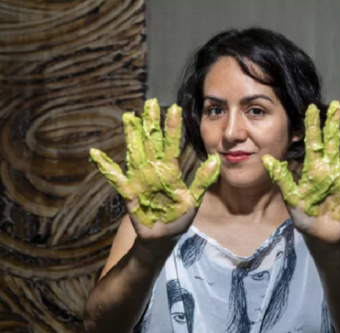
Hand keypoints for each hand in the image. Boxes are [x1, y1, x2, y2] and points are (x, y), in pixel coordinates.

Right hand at [89, 99, 220, 243]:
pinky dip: (105, 166)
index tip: (173, 108)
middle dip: (151, 123)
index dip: (172, 127)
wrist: (163, 238)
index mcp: (170, 170)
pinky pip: (114, 177)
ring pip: (135, 151)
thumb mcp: (193, 199)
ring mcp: (139, 178)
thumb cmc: (178, 217)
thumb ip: (202, 180)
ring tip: (128, 116)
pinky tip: (95, 154)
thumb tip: (216, 160)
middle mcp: (154, 169)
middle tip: (150, 102)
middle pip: (151, 141)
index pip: (171, 144)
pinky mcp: (128, 191)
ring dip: (131, 135)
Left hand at [262, 101, 339, 242]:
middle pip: (333, 142)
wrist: (319, 236)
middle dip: (333, 124)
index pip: (313, 142)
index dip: (313, 126)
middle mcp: (329, 168)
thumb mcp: (291, 197)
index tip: (312, 108)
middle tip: (334, 105)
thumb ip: (282, 179)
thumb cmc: (303, 216)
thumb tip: (267, 159)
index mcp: (313, 168)